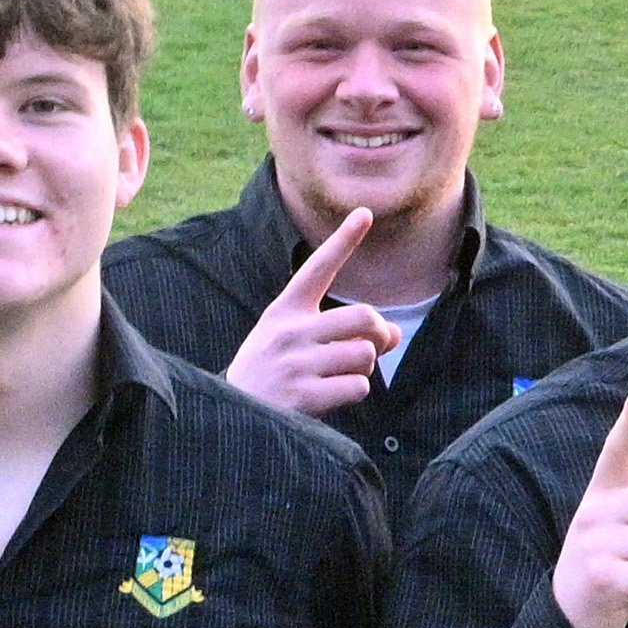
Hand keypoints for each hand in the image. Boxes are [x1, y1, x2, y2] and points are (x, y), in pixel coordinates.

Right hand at [222, 204, 396, 415]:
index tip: (365, 212)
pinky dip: (355, 393)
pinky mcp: (304, 394)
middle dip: (379, 335)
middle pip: (365, 317)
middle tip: (373, 350)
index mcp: (285, 310)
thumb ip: (339, 333)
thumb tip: (394, 333)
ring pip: (365, 354)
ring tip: (339, 376)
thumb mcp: (292, 342)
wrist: (232, 415)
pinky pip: (359, 386)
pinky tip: (330, 397)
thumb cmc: (270, 374)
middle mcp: (290, 330)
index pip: (318, 267)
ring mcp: (296, 362)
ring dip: (364, 369)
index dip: (344, 240)